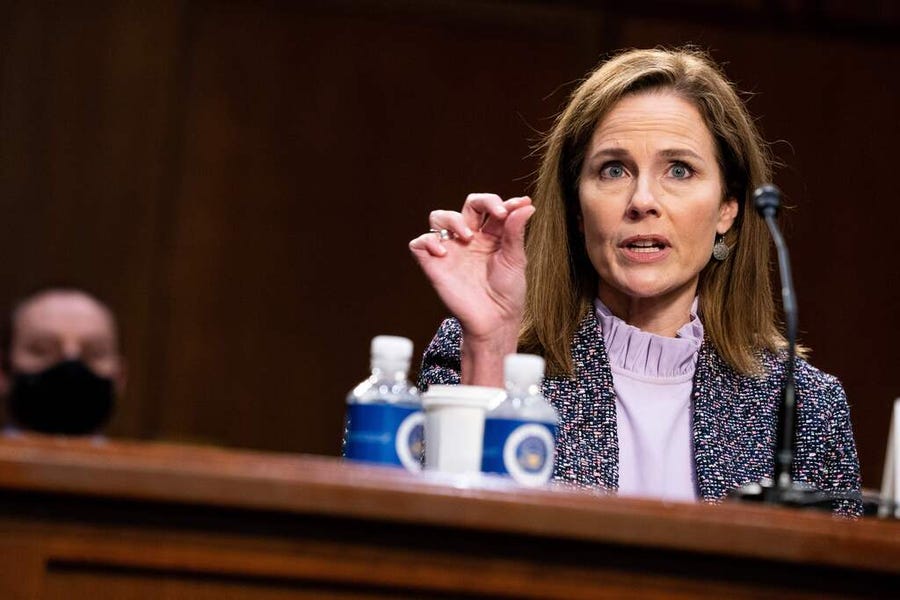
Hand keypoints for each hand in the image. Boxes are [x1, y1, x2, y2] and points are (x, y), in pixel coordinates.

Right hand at [409, 193, 534, 383]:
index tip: (519, 204)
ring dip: (452, 219)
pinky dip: (428, 242)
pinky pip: (420, 243)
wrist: (495, 321)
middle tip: (498, 214)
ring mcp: (451, 250)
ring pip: (439, 217)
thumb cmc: (507, 293)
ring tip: (468, 238)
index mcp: (490, 236)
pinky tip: (443, 253)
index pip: (491, 208)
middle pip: (468, 205)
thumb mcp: (515, 259)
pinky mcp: (434, 265)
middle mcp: (469, 239)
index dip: (503, 202)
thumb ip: (515, 231)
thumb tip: (526, 204)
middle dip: (483, 201)